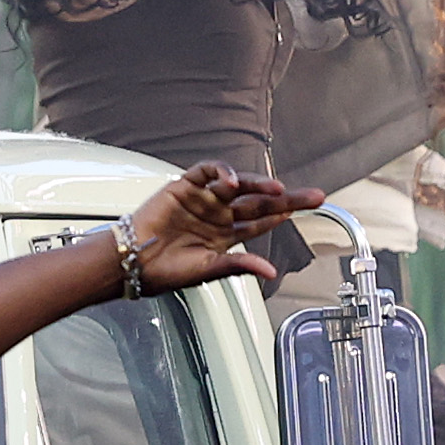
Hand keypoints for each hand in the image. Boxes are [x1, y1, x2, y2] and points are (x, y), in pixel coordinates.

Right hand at [118, 166, 320, 288]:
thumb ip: (239, 265)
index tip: (304, 213)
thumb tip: (270, 271)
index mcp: (224, 236)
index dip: (281, 217)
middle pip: (258, 202)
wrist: (132, 262)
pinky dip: (222, 173)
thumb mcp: (207, 270)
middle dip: (286, 199)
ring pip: (238, 186)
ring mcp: (203, 199)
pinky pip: (207, 172)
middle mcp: (217, 215)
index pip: (260, 223)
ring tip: (277, 189)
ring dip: (258, 185)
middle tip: (313, 196)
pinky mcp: (185, 186)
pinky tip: (232, 182)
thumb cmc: (164, 271)